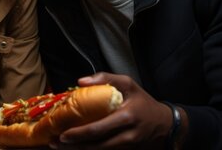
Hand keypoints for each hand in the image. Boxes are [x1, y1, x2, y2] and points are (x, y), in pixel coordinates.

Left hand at [50, 72, 171, 149]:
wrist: (166, 124)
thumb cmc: (143, 101)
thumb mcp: (128, 83)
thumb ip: (105, 78)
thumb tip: (80, 82)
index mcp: (126, 116)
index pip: (99, 128)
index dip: (80, 134)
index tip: (63, 134)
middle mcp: (127, 135)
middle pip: (97, 145)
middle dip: (74, 146)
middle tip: (55, 143)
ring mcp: (128, 146)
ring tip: (60, 147)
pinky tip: (76, 147)